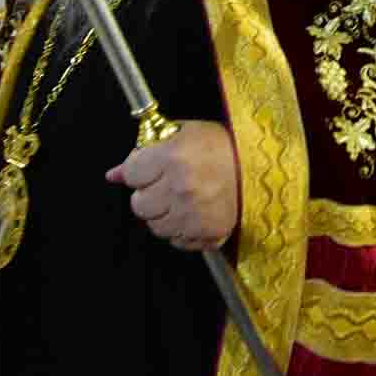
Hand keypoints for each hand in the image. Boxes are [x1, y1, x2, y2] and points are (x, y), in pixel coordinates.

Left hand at [105, 121, 239, 250]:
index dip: (139, 169)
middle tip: (168, 183)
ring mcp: (194, 214)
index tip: (151, 167)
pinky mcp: (208, 233)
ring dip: (164, 214)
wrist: (262, 167)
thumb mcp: (183, 134)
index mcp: (173, 156)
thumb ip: (145, 152)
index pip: (131, 172)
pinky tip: (194, 212)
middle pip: (139, 204)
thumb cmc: (223, 146)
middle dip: (149, 193)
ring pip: (155, 226)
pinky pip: (177, 241)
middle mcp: (180, 188)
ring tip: (183, 198)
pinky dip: (182, 230)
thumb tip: (113, 174)